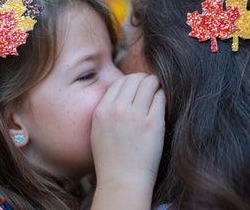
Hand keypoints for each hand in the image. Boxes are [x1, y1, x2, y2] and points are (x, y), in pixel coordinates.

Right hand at [91, 73, 164, 187]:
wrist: (122, 180)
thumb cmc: (110, 156)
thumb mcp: (98, 128)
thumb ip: (106, 107)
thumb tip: (122, 89)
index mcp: (102, 110)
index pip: (119, 82)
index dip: (130, 81)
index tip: (136, 86)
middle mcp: (117, 110)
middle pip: (134, 79)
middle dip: (143, 79)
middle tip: (149, 85)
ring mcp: (136, 117)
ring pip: (149, 84)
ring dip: (154, 85)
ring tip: (156, 91)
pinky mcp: (153, 124)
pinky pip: (160, 98)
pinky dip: (161, 96)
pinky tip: (160, 103)